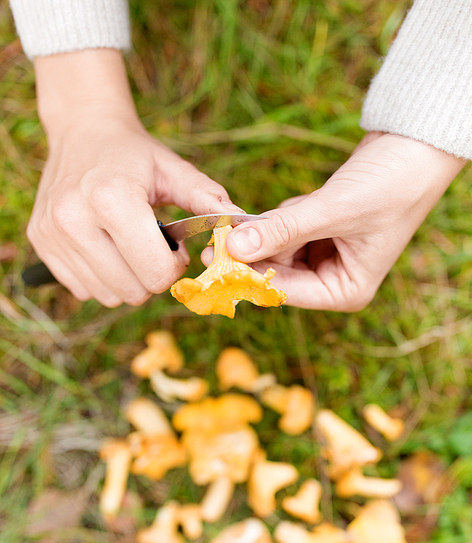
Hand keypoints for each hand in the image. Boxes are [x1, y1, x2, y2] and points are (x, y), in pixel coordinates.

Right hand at [28, 50, 241, 306]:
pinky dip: (102, 278)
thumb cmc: (135, 155)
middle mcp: (74, 217)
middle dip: (152, 276)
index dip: (174, 266)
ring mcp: (52, 233)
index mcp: (112, 198)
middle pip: (133, 291)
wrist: (82, 130)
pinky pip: (83, 290)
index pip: (156, 273)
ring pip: (107, 296)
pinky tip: (106, 248)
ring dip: (127, 280)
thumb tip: (243, 225)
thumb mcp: (174, 170)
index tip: (174, 245)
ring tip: (129, 246)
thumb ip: (209, 199)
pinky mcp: (41, 243)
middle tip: (153, 247)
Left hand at [223, 133, 464, 310]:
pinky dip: (279, 217)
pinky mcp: (321, 233)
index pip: (285, 291)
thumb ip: (283, 230)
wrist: (418, 145)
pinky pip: (285, 230)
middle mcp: (335, 281)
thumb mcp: (334, 210)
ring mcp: (327, 257)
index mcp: (345, 291)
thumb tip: (234, 246)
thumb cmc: (391, 184)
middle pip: (277, 273)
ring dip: (265, 231)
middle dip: (252, 252)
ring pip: (277, 249)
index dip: (249, 275)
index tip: (213, 259)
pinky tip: (289, 206)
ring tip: (255, 216)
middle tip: (217, 235)